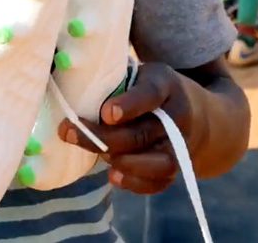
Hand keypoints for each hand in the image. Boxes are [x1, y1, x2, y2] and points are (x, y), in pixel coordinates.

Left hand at [58, 63, 205, 194]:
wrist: (196, 112)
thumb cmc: (150, 89)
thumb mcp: (140, 73)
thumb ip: (112, 79)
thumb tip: (62, 73)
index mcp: (165, 85)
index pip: (150, 94)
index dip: (129, 105)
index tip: (106, 113)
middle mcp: (177, 117)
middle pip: (141, 133)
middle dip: (103, 137)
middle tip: (68, 132)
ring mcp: (181, 146)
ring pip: (157, 163)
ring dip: (124, 164)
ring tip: (101, 160)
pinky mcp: (178, 168)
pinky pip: (159, 182)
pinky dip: (136, 183)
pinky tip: (113, 176)